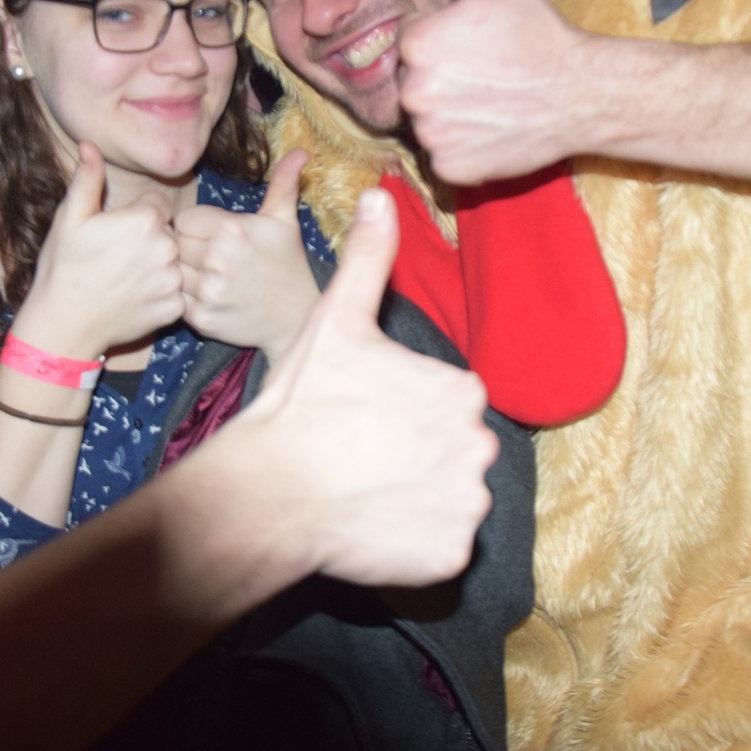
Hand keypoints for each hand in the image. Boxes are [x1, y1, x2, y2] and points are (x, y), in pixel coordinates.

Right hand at [9, 143, 184, 359]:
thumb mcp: (70, 218)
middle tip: (119, 258)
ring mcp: (173, 281)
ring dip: (158, 268)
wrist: (64, 324)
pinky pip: (176, 293)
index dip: (137, 216)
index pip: (158, 205)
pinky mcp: (175, 309)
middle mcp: (167, 248)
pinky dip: (161, 295)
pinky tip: (135, 298)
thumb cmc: (63, 268)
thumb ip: (87, 179)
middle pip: (169, 233)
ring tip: (125, 279)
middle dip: (150, 241)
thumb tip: (90, 144)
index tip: (118, 233)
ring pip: (174, 263)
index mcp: (145, 220)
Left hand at [175, 150, 319, 361]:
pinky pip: (175, 299)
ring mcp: (208, 291)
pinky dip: (186, 298)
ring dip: (184, 273)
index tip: (212, 236)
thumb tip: (301, 150)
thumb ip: (283, 184)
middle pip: (174, 244)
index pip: (183, 220)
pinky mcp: (201, 319)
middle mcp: (216, 260)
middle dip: (188, 249)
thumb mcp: (285, 222)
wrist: (296, 318)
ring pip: (172, 271)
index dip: (195, 227)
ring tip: (208, 276)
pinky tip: (208, 295)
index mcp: (231, 230)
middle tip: (208, 257)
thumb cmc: (287, 265)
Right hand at [238, 188, 495, 585]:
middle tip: (361, 457)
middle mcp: (480, 444)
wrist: (270, 492)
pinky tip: (374, 526)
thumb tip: (380, 196)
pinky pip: (441, 548)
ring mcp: (468, 504)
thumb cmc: (302, 404)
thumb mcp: (335, 320)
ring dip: (416, 499)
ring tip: (365, 492)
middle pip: (454, 451)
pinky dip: (414, 544)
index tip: (364, 420)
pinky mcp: (450, 554)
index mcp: (461, 389)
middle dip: (416, 456)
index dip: (404, 414)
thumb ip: (368, 259)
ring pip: (450, 499)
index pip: (448, 405)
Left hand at [397, 0, 592, 184]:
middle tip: (488, 75)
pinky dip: (462, 150)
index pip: (413, 48)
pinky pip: (442, 160)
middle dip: (444, 82)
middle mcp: (414, 92)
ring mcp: (432, 135)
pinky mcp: (450, 170)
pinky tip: (491, 130)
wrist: (582, 93)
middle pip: (416, 86)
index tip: (480, 47)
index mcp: (416, 44)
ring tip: (491, 101)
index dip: (446, 46)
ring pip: (427, 124)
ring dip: (451, 116)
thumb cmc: (538, 31)